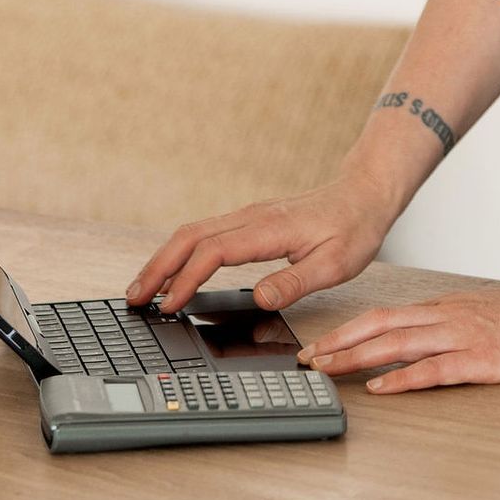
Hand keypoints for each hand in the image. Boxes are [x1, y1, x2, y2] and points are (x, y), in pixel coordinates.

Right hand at [126, 176, 393, 317]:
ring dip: (165, 259)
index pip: (214, 252)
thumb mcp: (336, 264)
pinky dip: (182, 253)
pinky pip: (205, 235)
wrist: (365, 194)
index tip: (169, 305)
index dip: (187, 279)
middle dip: (158, 267)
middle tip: (134, 298)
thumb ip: (296, 281)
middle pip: (189, 236)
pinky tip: (176, 274)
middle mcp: (251, 218)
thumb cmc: (354, 228)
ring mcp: (248, 217)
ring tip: (144, 290)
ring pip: (193, 233)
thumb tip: (258, 298)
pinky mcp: (249, 222)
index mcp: (269, 229)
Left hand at [298, 283, 499, 393]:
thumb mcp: (489, 318)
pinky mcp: (484, 360)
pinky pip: (435, 369)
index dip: (348, 330)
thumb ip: (457, 327)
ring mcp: (466, 337)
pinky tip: (381, 388)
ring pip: (398, 343)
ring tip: (326, 371)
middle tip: (305, 359)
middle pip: (381, 325)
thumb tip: (424, 345)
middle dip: (339, 342)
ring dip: (357, 358)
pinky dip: (403, 378)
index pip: (387, 315)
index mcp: (449, 309)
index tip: (319, 344)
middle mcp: (450, 317)